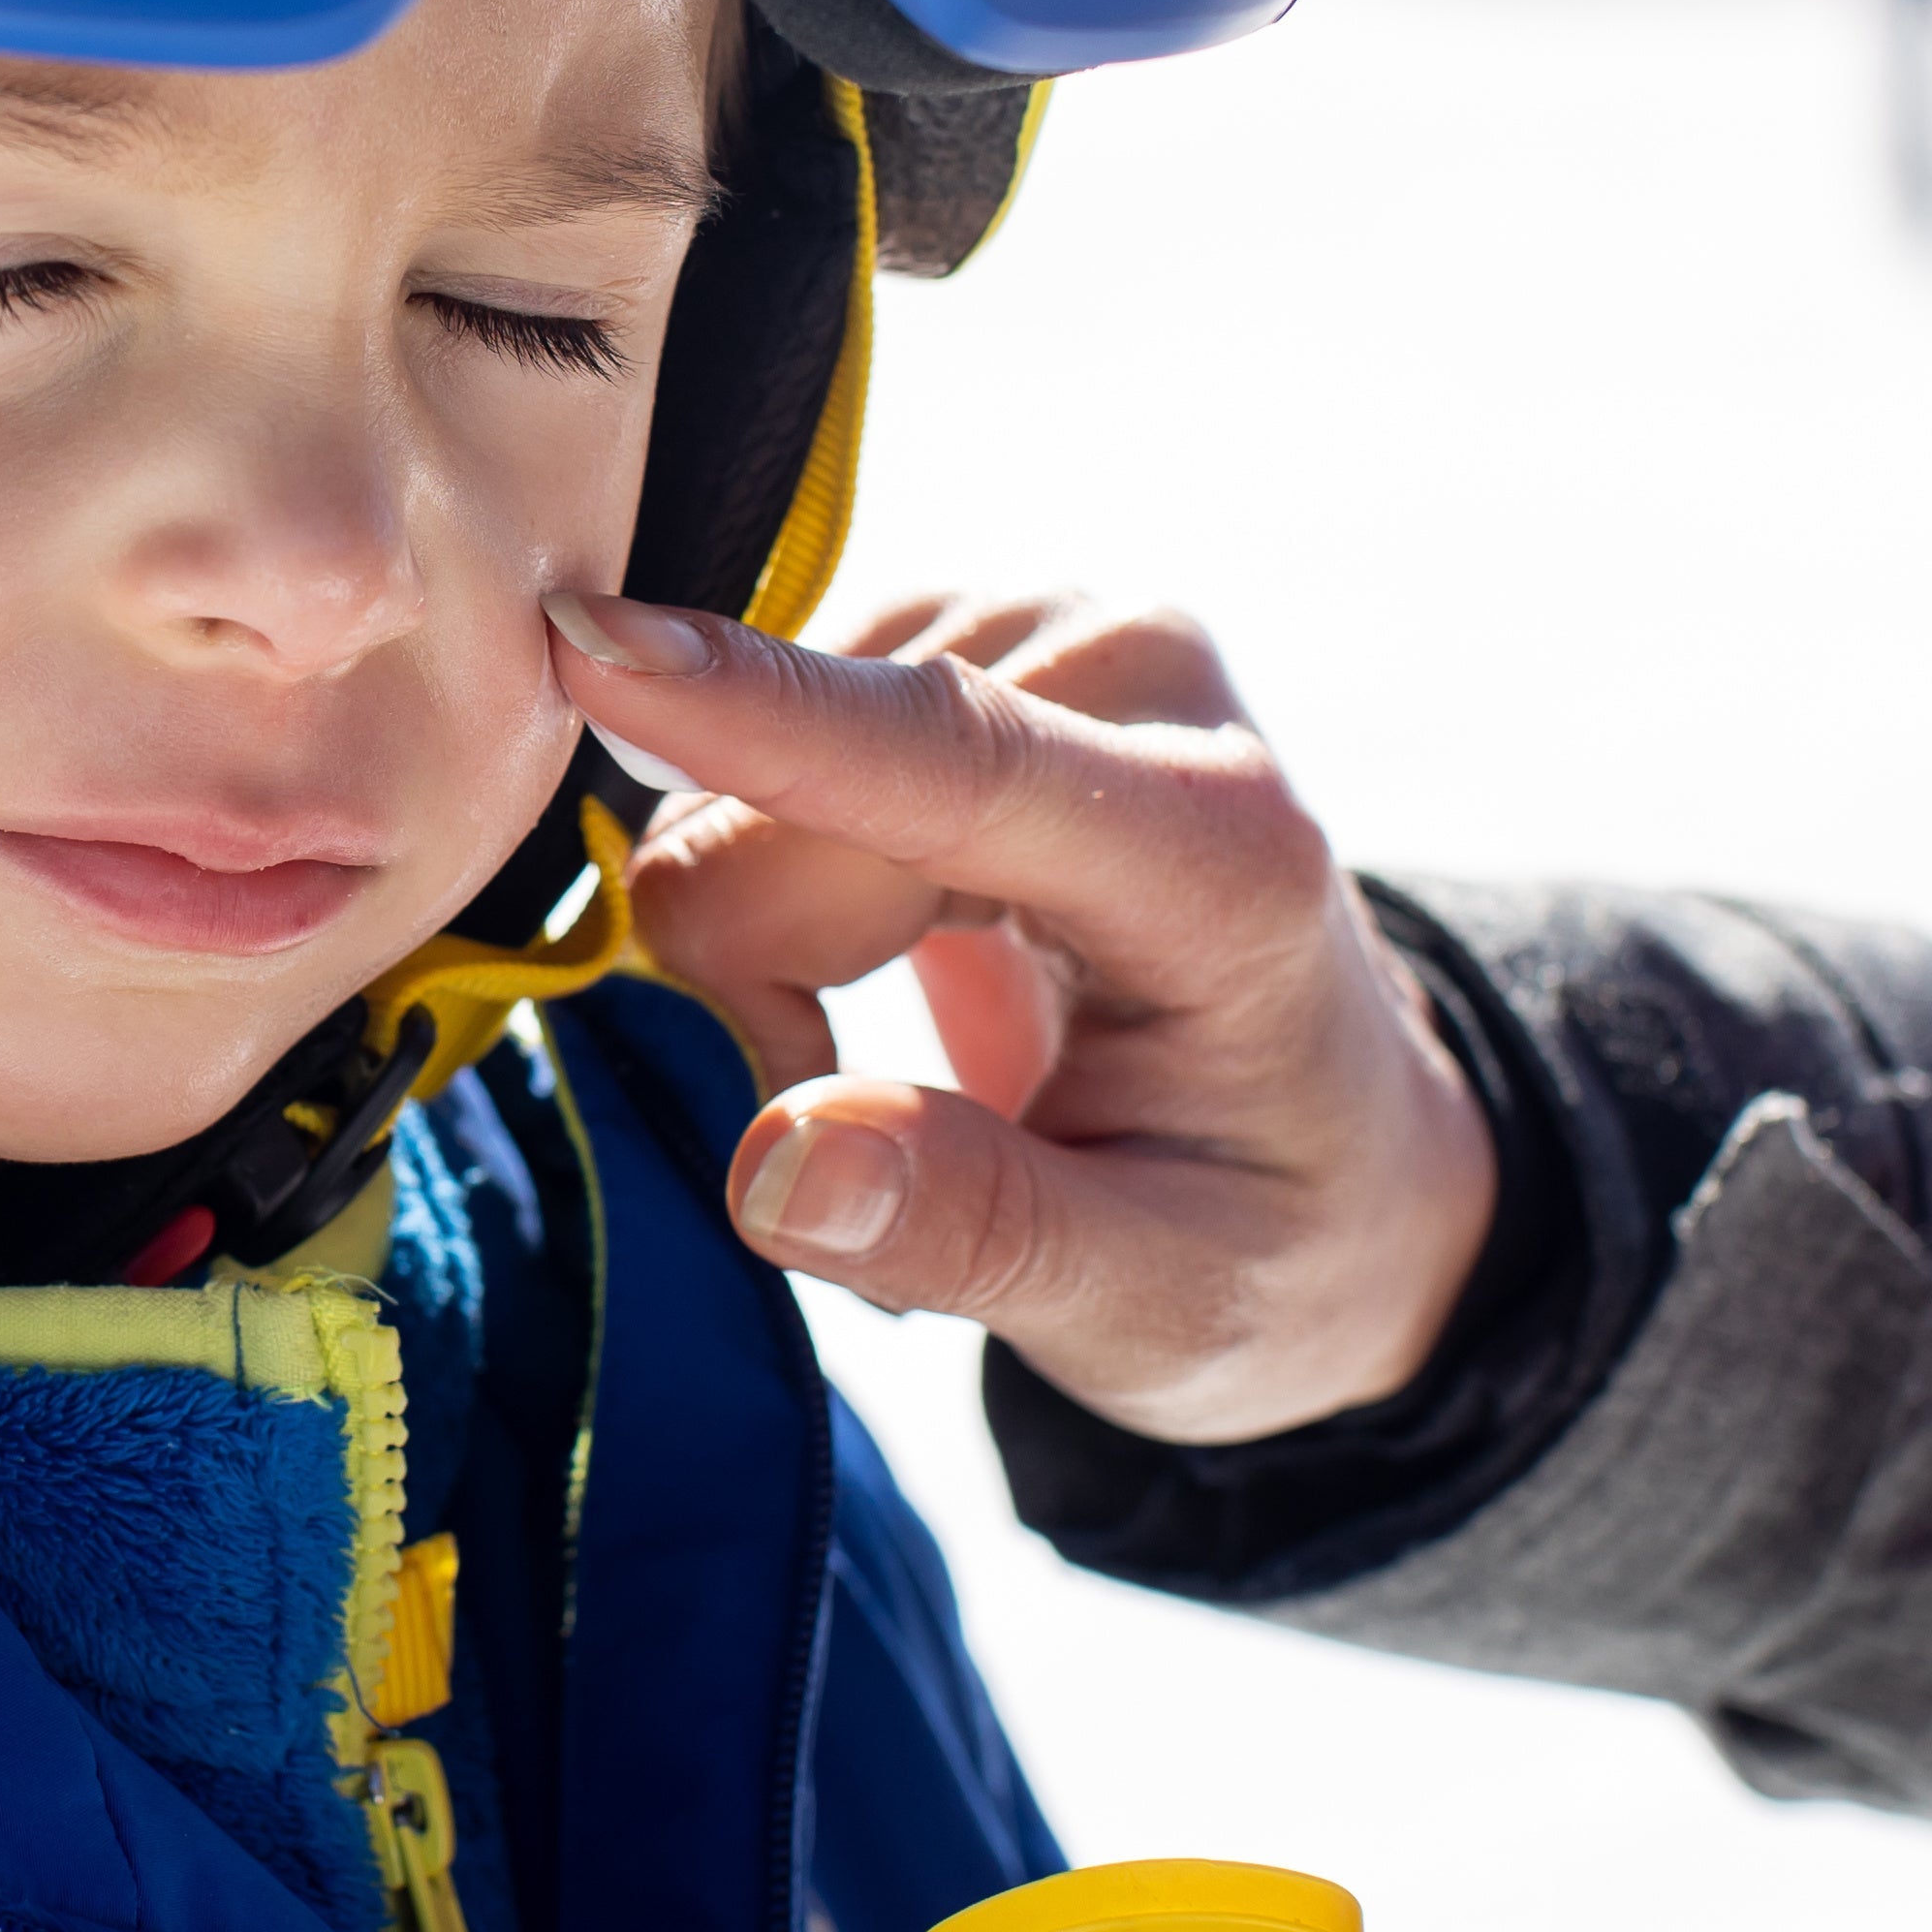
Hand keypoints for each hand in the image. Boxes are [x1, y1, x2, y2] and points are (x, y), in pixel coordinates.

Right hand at [541, 585, 1498, 1445]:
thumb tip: (777, 1168)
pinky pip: (738, 751)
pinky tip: (888, 952)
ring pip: (733, 788)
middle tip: (895, 1141)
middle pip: (789, 819)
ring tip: (916, 1052)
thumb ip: (973, 1233)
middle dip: (776, 993)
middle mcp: (1134, 681)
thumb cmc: (1259, 1233)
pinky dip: (774, 887)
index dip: (768, 718)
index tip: (594, 646)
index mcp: (1225, 854)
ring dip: (774, 950)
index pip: (958, 764)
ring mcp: (1036, 629)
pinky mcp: (953, 624)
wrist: (1338, 1146)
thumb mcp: (1154, 1307)